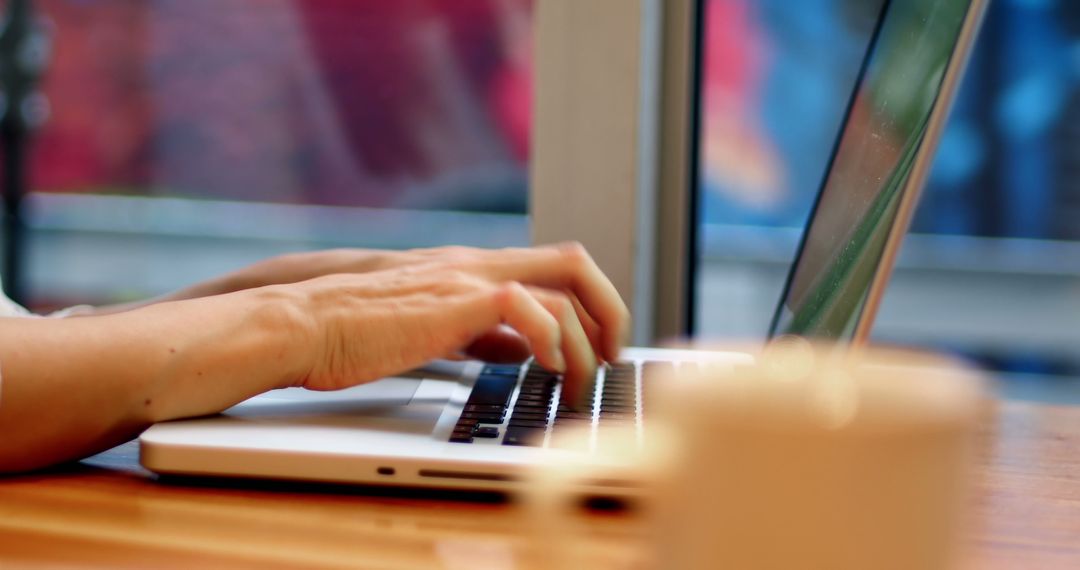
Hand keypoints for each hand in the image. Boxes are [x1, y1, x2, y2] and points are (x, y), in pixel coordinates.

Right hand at [283, 243, 629, 405]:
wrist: (303, 325)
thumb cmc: (353, 335)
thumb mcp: (432, 330)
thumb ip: (478, 333)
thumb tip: (518, 349)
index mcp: (471, 271)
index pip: (553, 269)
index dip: (589, 306)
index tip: (597, 348)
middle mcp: (477, 265)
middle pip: (574, 263)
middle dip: (610, 309)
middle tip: (614, 356)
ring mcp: (468, 278)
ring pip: (564, 289)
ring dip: (587, 344)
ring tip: (582, 384)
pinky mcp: (455, 301)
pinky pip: (528, 306)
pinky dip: (551, 338)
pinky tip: (547, 368)